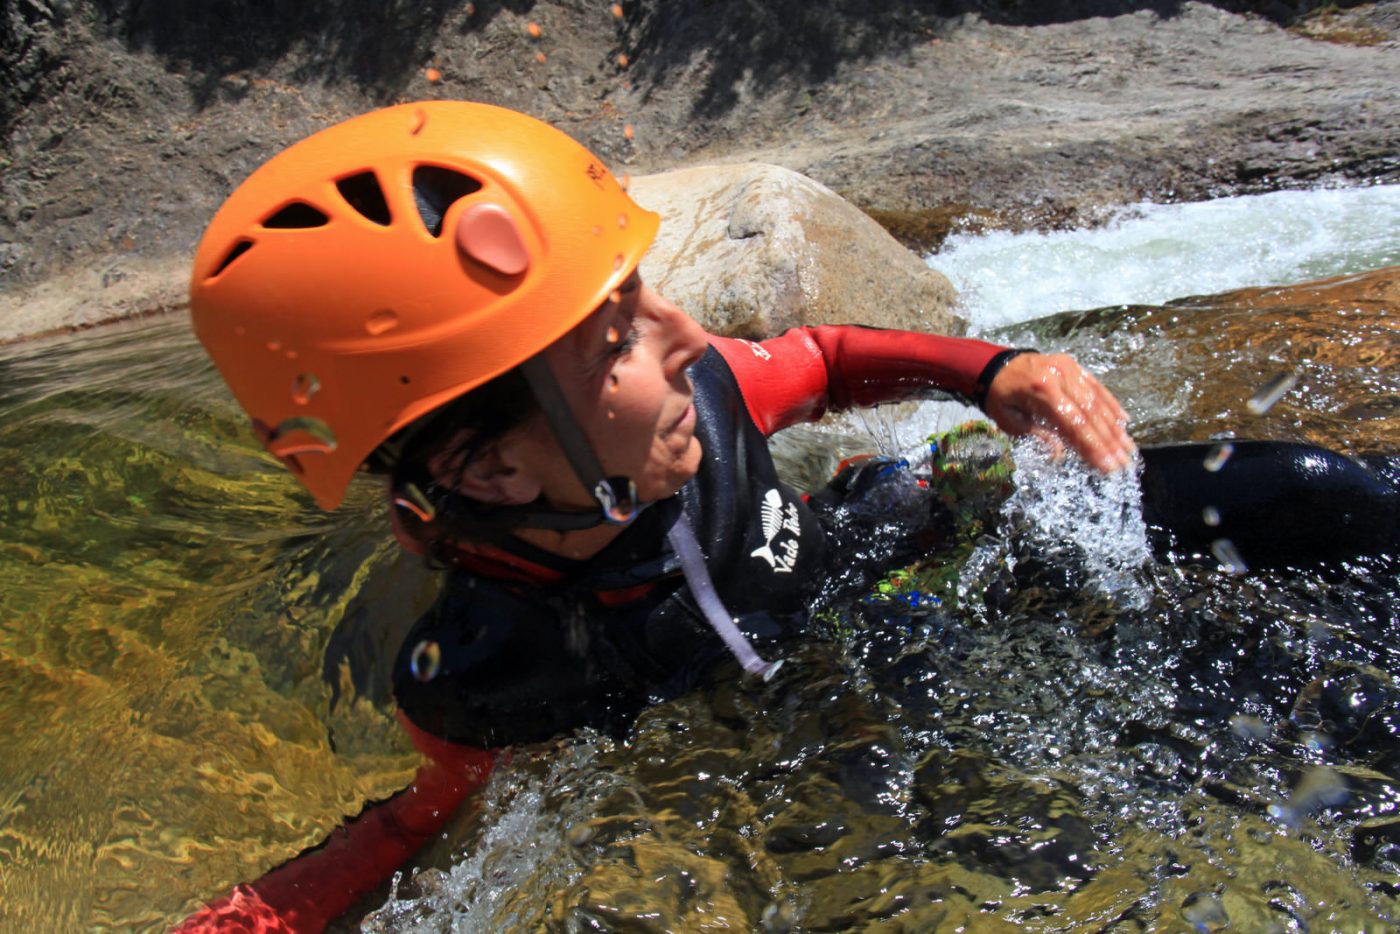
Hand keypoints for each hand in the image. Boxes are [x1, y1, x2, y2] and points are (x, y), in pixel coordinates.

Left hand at [983, 352, 1135, 471]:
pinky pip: (1096, 387)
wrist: (994, 366)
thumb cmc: (1000, 398)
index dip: (1093, 446)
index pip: (1074, 424)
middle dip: (1108, 441)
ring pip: (1097, 401)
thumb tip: (1061, 455)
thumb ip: (1038, 436)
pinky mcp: (1073, 366)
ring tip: (1129, 448)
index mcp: (1042, 391)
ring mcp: (1069, 369)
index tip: (1107, 466)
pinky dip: (1111, 404)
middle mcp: (1060, 377)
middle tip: (1124, 462)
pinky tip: (1123, 422)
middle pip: (1090, 413)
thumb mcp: (1011, 422)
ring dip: (1114, 427)